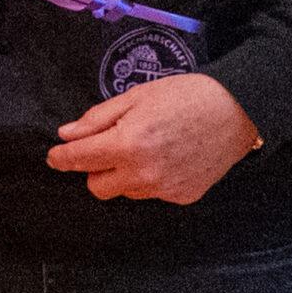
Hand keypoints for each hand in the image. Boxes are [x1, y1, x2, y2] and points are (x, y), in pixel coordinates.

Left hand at [47, 73, 262, 203]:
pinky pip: (152, 194)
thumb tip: (67, 135)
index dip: (61, 158)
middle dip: (94, 169)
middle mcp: (143, 173)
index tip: (54, 156)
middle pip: (97, 187)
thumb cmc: (185, 96)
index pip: (79, 160)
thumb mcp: (136, 96)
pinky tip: (166, 157)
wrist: (237, 109)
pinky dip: (150, 179)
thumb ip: (97, 119)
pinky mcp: (183, 196)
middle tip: (107, 147)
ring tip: (144, 148)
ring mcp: (165, 189)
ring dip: (123, 175)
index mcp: (127, 144)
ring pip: (126, 192)